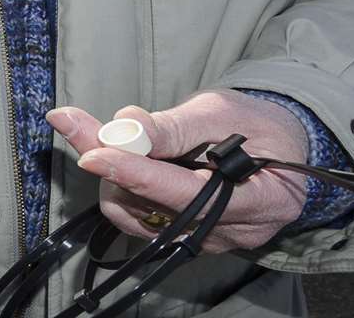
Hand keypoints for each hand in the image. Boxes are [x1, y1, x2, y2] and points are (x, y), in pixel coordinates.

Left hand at [49, 89, 310, 251]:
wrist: (277, 147)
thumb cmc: (255, 125)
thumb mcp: (221, 112)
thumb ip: (174, 125)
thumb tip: (124, 127)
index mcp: (261, 200)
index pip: (185, 193)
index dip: (137, 173)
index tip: (93, 154)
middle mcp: (234, 232)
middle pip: (154, 207)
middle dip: (111, 164)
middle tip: (76, 122)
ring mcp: (208, 242)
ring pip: (137, 215)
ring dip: (112, 174)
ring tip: (117, 136)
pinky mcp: (186, 240)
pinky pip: (138, 220)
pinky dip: (122, 187)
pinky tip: (126, 159)